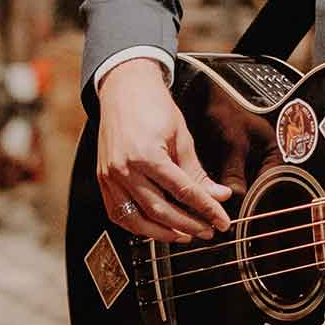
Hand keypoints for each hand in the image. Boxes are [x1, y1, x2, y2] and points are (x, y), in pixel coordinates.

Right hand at [96, 58, 232, 242]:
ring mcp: (110, 177)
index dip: (206, 209)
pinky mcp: (102, 180)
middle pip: (160, 210)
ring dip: (164, 232)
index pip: (183, 191)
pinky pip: (118, 214)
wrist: (123, 90)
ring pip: (137, 219)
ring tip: (186, 235)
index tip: (222, 221)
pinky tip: (156, 228)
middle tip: (208, 230)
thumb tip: (218, 195)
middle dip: (188, 224)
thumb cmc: (153, 107)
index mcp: (147, 155)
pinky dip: (138, 226)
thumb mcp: (181, 136)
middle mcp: (124, 169)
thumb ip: (197, 171)